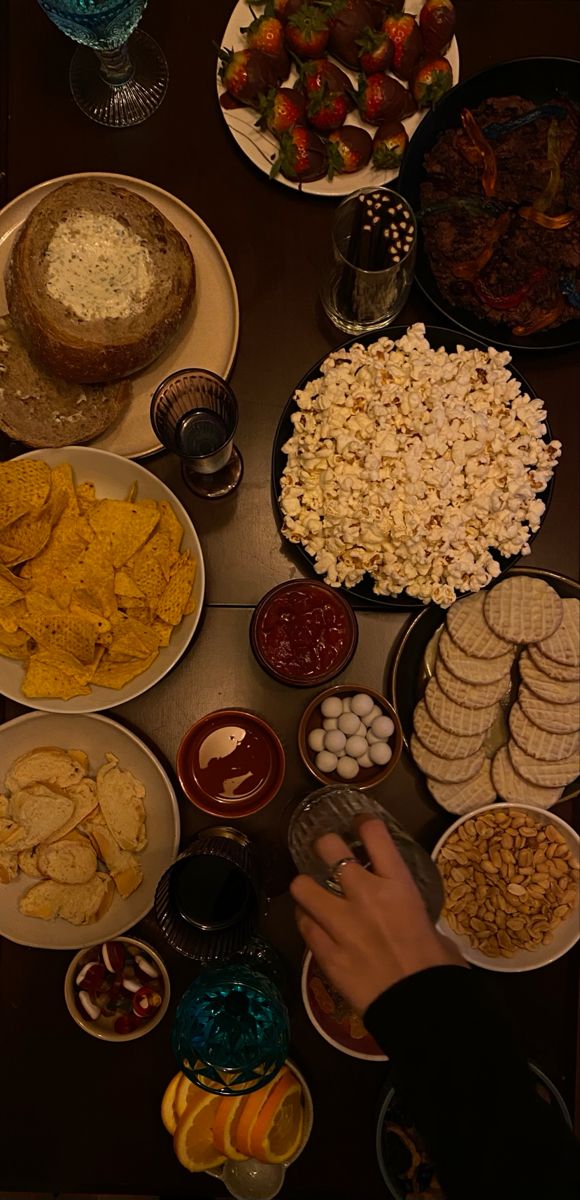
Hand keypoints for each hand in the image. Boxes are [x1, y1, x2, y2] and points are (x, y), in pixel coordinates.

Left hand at [290, 817, 463, 1015]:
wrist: (422, 1010)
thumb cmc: (438, 969)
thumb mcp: (432, 927)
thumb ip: (412, 913)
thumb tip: (407, 917)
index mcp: (399, 886)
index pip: (374, 834)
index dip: (363, 822)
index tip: (358, 823)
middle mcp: (365, 895)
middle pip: (328, 849)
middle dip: (324, 847)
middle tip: (326, 855)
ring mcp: (340, 924)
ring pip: (302, 886)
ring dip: (306, 887)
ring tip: (311, 893)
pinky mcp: (325, 952)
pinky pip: (304, 926)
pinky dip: (307, 922)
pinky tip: (313, 926)